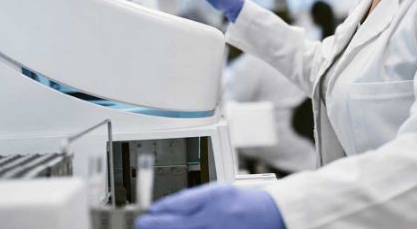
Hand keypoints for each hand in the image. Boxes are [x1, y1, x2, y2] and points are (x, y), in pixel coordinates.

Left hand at [136, 184, 284, 228]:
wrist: (272, 215)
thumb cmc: (243, 202)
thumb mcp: (215, 192)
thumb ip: (188, 200)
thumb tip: (162, 208)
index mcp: (213, 203)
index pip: (176, 211)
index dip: (156, 215)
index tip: (145, 216)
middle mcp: (215, 221)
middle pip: (177, 226)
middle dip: (157, 226)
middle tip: (144, 224)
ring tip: (156, 228)